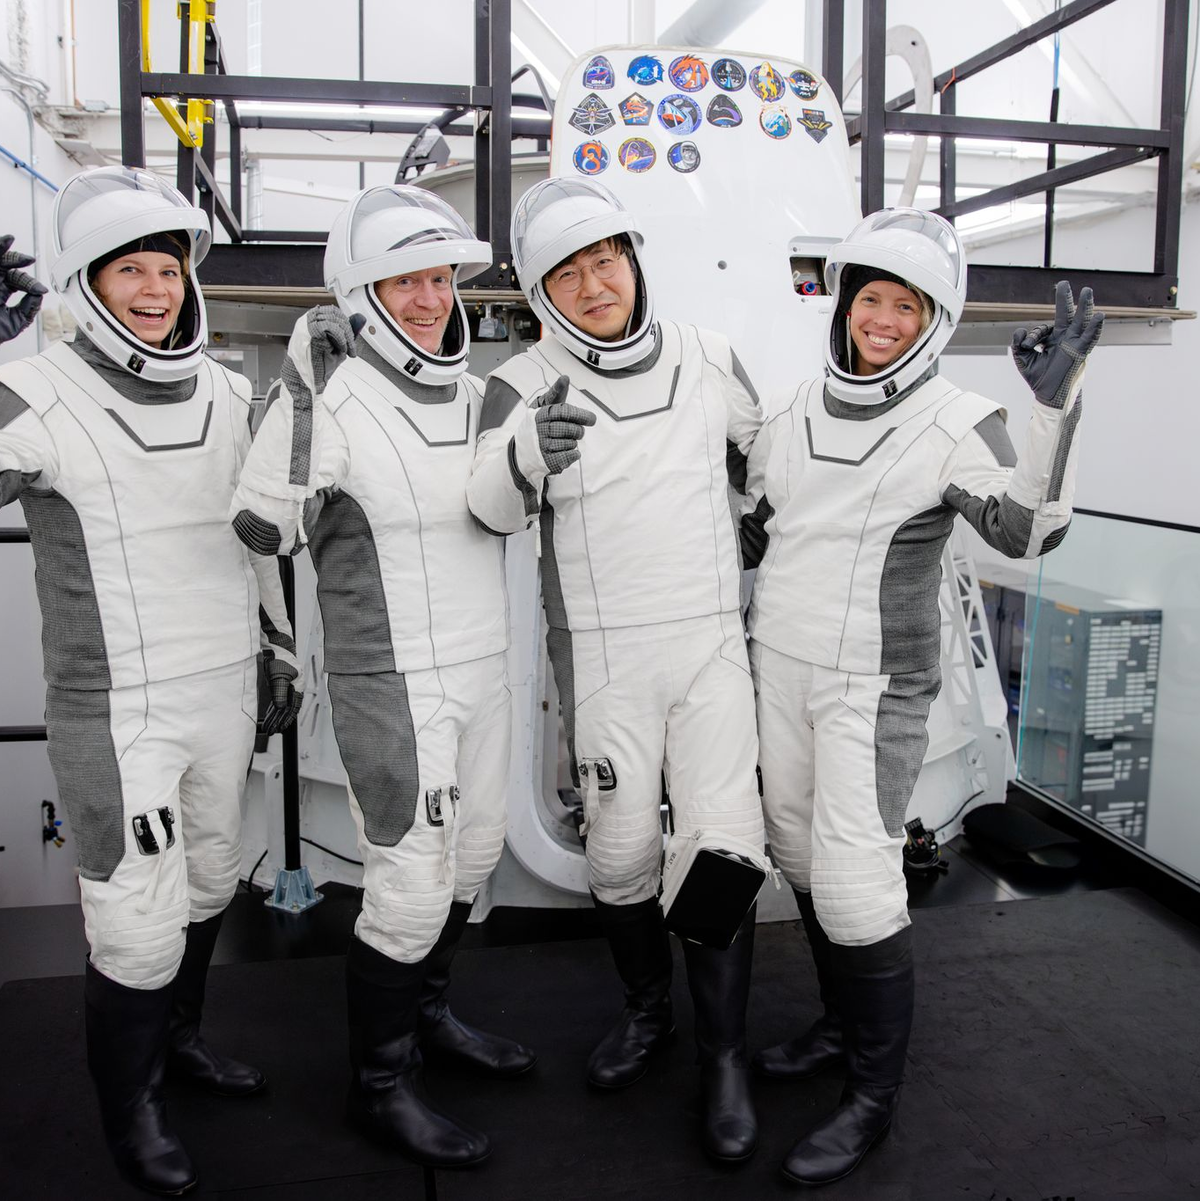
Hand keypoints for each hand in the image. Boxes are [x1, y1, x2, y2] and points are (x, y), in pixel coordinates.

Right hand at [0, 235, 46, 344]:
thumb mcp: (15, 322)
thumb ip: (28, 309)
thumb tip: (39, 295)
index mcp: (1, 291)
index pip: (18, 280)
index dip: (30, 283)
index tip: (41, 290)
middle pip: (4, 264)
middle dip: (17, 260)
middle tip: (29, 259)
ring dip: (0, 247)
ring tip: (9, 239)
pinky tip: (1, 242)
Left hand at [259, 652, 302, 735]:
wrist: (276, 644)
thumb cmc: (279, 658)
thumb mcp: (278, 677)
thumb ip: (280, 694)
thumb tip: (281, 708)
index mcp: (298, 686)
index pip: (294, 707)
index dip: (288, 719)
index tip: (281, 728)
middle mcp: (294, 687)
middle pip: (288, 707)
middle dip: (280, 720)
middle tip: (273, 730)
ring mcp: (287, 684)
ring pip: (282, 704)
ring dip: (276, 715)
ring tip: (269, 725)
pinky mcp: (280, 682)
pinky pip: (278, 698)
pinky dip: (274, 707)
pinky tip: (271, 713)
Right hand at [305, 306, 364, 393]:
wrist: (307, 380)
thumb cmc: (317, 366)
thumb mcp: (337, 345)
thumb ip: (346, 331)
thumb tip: (360, 319)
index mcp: (312, 321)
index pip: (332, 311)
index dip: (345, 322)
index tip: (350, 337)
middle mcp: (309, 320)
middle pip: (335, 313)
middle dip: (348, 330)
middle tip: (350, 347)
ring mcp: (309, 324)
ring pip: (335, 319)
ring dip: (346, 336)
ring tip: (346, 350)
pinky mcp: (311, 331)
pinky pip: (333, 327)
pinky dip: (341, 338)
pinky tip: (341, 348)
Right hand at [512, 374, 596, 477]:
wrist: (522, 452)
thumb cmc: (537, 425)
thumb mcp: (543, 407)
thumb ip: (556, 393)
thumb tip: (565, 378)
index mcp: (540, 415)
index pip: (565, 412)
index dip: (581, 415)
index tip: (592, 419)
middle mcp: (540, 431)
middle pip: (572, 429)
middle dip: (578, 430)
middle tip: (576, 431)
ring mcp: (543, 447)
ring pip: (572, 443)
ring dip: (573, 442)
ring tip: (564, 441)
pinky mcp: (548, 462)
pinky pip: (571, 456)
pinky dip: (574, 454)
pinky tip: (567, 450)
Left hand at [1010, 281, 1103, 409]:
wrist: (1048, 395)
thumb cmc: (1038, 378)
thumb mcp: (1023, 360)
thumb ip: (1019, 344)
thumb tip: (1019, 330)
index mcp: (1051, 339)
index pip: (1042, 329)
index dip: (1034, 335)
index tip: (1028, 345)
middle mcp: (1064, 337)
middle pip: (1065, 314)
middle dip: (1064, 299)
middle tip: (1062, 283)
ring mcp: (1074, 343)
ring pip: (1080, 321)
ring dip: (1084, 306)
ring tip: (1086, 291)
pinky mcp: (1080, 351)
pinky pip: (1090, 337)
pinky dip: (1095, 327)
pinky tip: (1100, 315)